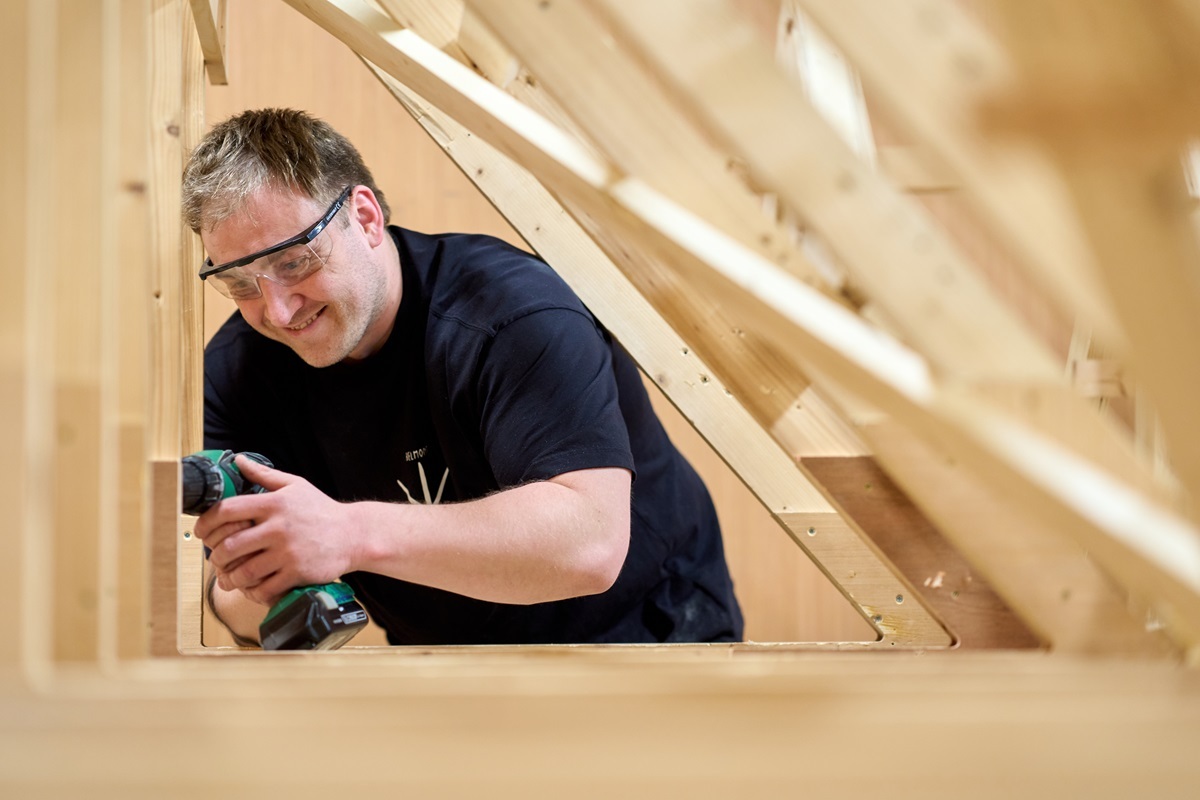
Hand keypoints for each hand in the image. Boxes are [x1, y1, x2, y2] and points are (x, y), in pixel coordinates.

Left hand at [192, 455, 356, 605]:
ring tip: (227, 577)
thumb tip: (239, 461)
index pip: (227, 510)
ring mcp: (288, 552)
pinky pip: (265, 588)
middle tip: (215, 558)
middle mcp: (278, 528)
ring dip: (229, 578)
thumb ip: (264, 475)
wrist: (353, 534)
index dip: (206, 522)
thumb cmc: (322, 510)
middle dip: (215, 556)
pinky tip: (251, 588)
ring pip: (244, 571)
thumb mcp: (295, 486)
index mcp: (274, 504)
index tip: (200, 531)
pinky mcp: (297, 573)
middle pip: (230, 545)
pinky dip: (252, 592)